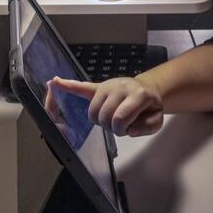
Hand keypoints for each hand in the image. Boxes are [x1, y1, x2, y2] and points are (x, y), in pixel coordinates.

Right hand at [48, 76, 164, 136]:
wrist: (146, 89)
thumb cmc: (149, 106)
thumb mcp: (157, 120)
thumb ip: (147, 128)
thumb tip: (129, 129)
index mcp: (138, 95)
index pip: (120, 118)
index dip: (121, 130)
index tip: (127, 130)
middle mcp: (120, 87)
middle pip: (104, 116)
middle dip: (110, 126)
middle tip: (120, 124)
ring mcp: (107, 86)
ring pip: (92, 112)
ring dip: (99, 120)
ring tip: (111, 118)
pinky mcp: (98, 86)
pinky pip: (81, 86)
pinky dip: (68, 85)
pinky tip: (55, 81)